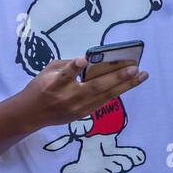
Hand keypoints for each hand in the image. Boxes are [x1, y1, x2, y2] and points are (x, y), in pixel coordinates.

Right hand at [18, 57, 146, 130]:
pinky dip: (117, 91)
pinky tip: (131, 83)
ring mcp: (78, 107)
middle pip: (94, 86)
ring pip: (106, 95)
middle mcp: (68, 96)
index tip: (84, 59)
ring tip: (142, 75)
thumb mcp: (48, 71)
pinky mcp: (84, 114)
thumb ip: (67, 65)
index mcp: (55, 84)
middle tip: (134, 67)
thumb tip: (91, 60)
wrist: (31, 114)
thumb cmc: (40, 87)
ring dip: (126, 85)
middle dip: (116, 77)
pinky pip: (104, 101)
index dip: (74, 67)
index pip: (65, 75)